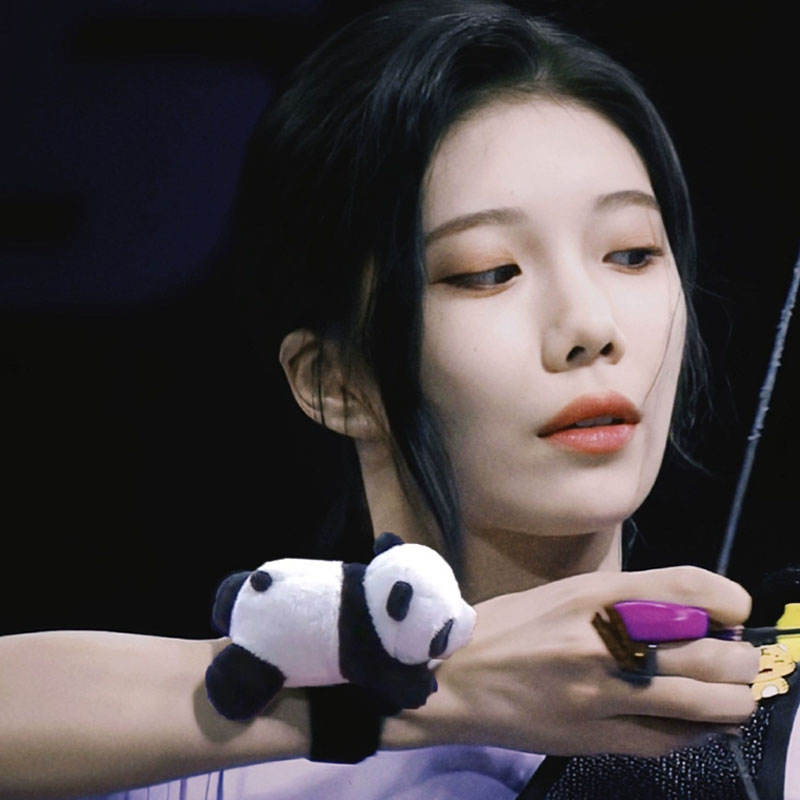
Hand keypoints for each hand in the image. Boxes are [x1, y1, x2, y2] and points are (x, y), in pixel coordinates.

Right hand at [389, 566, 759, 757]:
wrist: (452, 679)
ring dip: (733, 698)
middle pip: (710, 650)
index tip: (734, 610)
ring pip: (704, 702)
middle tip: (733, 655)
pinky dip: (699, 730)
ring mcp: (602, 694)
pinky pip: (672, 740)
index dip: (728, 599)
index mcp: (592, 595)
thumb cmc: (505, 627)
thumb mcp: (562, 595)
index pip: (686, 588)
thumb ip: (622, 601)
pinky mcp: (596, 737)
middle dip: (739, 656)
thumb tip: (688, 614)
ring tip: (728, 691)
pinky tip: (698, 720)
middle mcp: (603, 641)